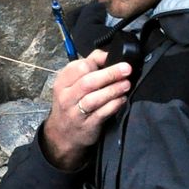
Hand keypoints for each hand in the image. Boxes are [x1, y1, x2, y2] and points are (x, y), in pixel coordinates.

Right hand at [39, 49, 130, 168]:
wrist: (62, 134)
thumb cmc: (71, 103)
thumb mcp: (72, 83)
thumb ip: (89, 65)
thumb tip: (107, 54)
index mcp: (63, 81)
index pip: (79, 66)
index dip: (99, 61)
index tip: (115, 59)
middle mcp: (66, 97)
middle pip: (88, 82)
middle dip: (110, 74)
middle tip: (126, 69)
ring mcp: (75, 113)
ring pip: (94, 98)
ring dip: (113, 90)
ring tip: (126, 84)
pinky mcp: (86, 126)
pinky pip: (101, 114)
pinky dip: (113, 105)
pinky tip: (121, 100)